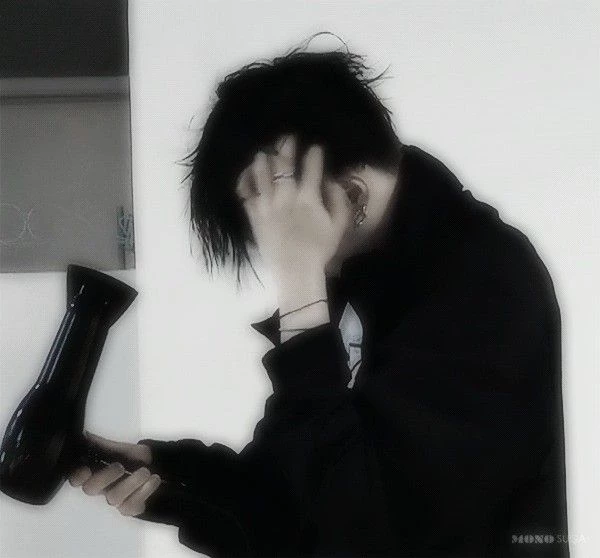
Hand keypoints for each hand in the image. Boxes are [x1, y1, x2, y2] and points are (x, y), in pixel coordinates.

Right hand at [68, 432, 159, 516]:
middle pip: (90, 489)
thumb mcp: (121, 448)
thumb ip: (103, 445)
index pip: (77, 477)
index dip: (77, 475)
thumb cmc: (134, 459)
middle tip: (120, 466)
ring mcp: (115, 499)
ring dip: (131, 482)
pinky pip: (131, 506)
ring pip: (113, 498)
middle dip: (104, 477)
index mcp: (96, 472)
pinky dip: (144, 491)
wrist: (158, 468)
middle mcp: (102, 488)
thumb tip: (85, 436)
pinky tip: (153, 480)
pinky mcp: (129, 508)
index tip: (86, 469)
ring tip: (146, 472)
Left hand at [236, 135, 351, 277]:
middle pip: (283, 164)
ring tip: (264, 154)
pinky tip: (246, 175)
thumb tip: (331, 181)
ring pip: (261, 173)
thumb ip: (339, 200)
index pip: (311, 167)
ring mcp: (267, 205)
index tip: (315, 148)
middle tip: (287, 139)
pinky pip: (245, 193)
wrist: (296, 271)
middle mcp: (286, 196)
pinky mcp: (254, 216)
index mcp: (308, 197)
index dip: (314, 154)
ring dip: (263, 160)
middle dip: (286, 147)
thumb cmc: (320, 249)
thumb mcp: (339, 225)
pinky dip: (245, 181)